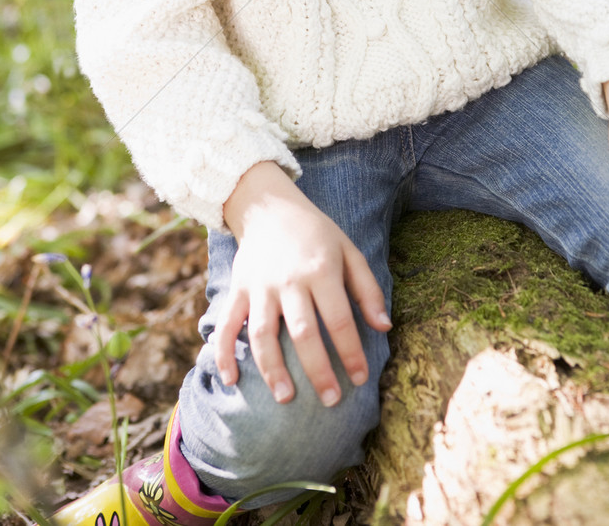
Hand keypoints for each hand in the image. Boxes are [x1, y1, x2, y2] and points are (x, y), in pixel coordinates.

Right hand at [213, 162, 390, 406]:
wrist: (269, 207)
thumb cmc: (316, 234)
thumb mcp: (349, 251)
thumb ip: (368, 289)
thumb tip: (385, 327)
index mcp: (321, 270)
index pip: (339, 319)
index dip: (351, 352)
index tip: (359, 379)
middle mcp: (289, 281)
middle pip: (302, 333)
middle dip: (317, 370)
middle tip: (330, 401)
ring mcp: (260, 287)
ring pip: (263, 334)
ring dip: (272, 369)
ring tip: (285, 398)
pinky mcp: (238, 289)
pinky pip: (227, 324)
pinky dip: (223, 353)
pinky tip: (231, 380)